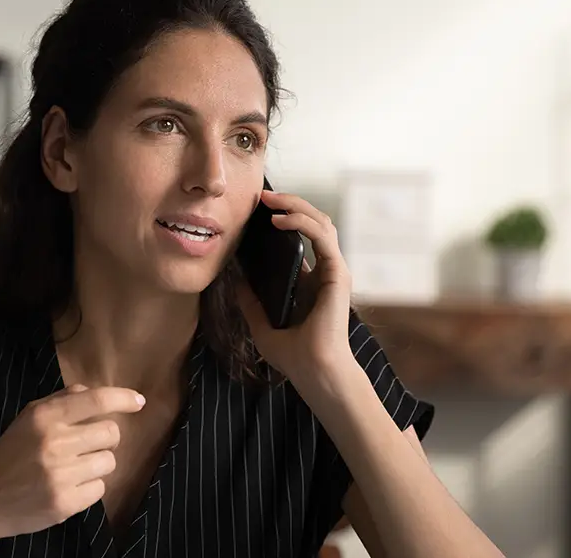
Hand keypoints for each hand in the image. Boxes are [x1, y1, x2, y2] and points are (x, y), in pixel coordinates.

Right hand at [0, 384, 144, 539]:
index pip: (95, 400)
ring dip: (97, 464)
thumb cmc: (10, 453)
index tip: (138, 401)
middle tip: (88, 445)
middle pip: (111, 433)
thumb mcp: (28, 418)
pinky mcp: (64, 503)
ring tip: (74, 468)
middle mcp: (54, 443)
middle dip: (106, 438)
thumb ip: (61, 401)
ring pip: (108, 462)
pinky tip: (69, 486)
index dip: (122, 398)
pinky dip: (89, 487)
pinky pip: (100, 488)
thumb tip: (93, 392)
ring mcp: (60, 475)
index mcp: (44, 417)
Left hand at [237, 190, 354, 380]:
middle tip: (260, 197)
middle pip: (312, 222)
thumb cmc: (294, 356)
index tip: (257, 210)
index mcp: (310, 281)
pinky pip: (322, 236)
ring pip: (320, 221)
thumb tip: (233, 280)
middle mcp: (324, 272)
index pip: (300, 237)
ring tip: (269, 200)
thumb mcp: (260, 324)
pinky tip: (279, 220)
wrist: (313, 373)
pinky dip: (301, 222)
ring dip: (295, 205)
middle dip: (287, 204)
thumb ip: (250, 302)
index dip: (282, 218)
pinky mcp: (337, 274)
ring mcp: (334, 271)